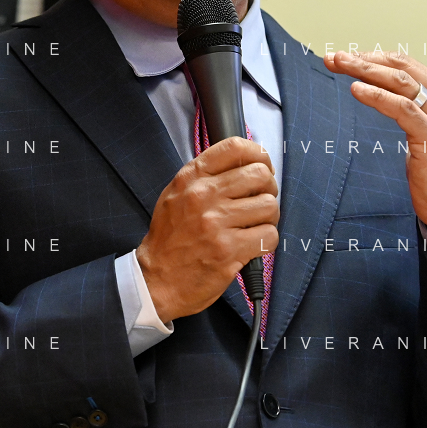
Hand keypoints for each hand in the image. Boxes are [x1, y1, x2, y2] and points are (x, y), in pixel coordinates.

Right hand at [136, 137, 279, 322]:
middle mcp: (203, 195)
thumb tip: (245, 163)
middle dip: (268, 188)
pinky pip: (269, 235)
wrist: (156, 279)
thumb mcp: (176, 194)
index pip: (235, 147)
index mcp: (191, 177)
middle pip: (260, 175)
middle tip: (260, 201)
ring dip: (268, 217)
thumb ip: (206, 176)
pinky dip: (267, 241)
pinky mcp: (229, 250)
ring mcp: (217, 223)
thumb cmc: (170, 238)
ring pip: (269, 205)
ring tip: (254, 225)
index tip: (263, 166)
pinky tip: (253, 244)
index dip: (259, 154)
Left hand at [323, 50, 426, 239]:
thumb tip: (380, 94)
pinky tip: (356, 90)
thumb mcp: (423, 129)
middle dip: (364, 59)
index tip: (344, 57)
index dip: (372, 57)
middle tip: (335, 57)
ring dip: (366, 71)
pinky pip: (402, 109)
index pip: (403, 65)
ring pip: (400, 83)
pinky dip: (377, 96)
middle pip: (399, 68)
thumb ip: (409, 109)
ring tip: (340, 64)